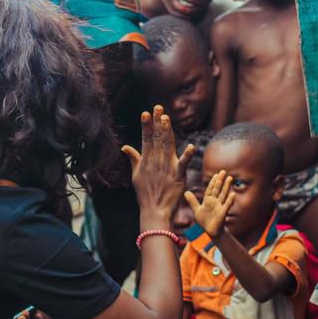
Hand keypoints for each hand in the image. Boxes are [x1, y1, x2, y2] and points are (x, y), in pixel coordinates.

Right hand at [122, 105, 194, 221]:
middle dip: (157, 122)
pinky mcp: (178, 176)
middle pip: (157, 138)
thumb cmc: (145, 194)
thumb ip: (133, 159)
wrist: (154, 211)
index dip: (146, 126)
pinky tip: (191, 146)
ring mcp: (167, 168)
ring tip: (166, 118)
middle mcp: (156, 162)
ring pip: (167, 146)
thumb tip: (125, 147)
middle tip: (158, 107)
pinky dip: (187, 156)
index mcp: (147, 161)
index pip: (146, 139)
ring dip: (167, 131)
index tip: (145, 113)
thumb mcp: (136, 175)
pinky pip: (183, 164)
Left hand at [184, 171, 234, 238]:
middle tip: (223, 171)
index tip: (216, 174)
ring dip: (227, 187)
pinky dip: (230, 200)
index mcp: (208, 200)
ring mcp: (219, 207)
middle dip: (220, 181)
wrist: (209, 232)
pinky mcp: (222, 214)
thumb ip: (192, 200)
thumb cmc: (204, 221)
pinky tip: (233, 194)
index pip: (211, 189)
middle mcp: (215, 202)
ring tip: (230, 178)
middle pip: (218, 189)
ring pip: (223, 195)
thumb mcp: (196, 209)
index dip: (213, 182)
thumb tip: (186, 192)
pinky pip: (227, 206)